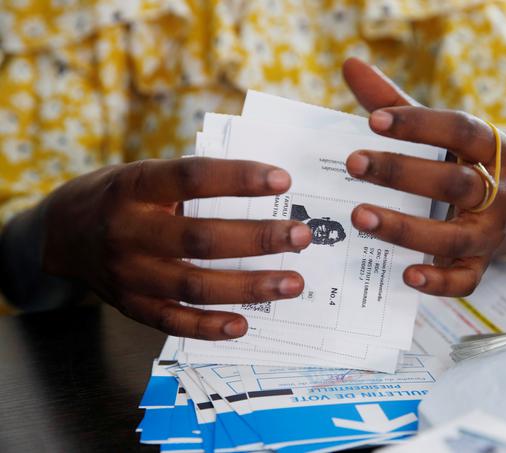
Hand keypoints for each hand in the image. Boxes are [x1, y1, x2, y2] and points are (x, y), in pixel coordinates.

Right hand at [41, 158, 311, 338]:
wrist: (61, 234)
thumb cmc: (119, 197)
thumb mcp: (143, 174)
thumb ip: (189, 183)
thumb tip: (261, 190)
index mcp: (134, 186)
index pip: (191, 178)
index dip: (238, 178)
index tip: (283, 179)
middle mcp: (128, 231)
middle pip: (200, 238)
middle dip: (257, 238)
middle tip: (300, 236)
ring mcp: (128, 274)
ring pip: (195, 284)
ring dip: (249, 286)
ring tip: (292, 283)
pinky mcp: (131, 306)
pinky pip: (173, 322)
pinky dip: (210, 327)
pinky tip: (244, 324)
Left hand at [343, 58, 505, 296]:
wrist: (496, 209)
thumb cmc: (452, 162)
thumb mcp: (430, 132)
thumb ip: (393, 103)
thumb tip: (350, 64)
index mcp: (492, 147)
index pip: (460, 130)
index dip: (419, 125)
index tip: (373, 120)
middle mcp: (500, 190)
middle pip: (455, 182)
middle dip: (402, 173)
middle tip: (354, 165)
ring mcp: (492, 231)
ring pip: (454, 234)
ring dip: (406, 228)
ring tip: (359, 217)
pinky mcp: (481, 265)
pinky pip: (466, 279)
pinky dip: (438, 281)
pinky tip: (405, 275)